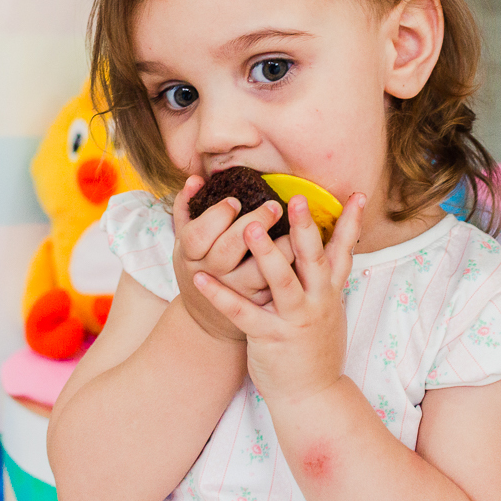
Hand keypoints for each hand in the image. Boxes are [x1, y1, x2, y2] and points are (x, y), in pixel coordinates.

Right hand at [171, 176, 289, 340]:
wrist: (210, 322)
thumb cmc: (199, 269)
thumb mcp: (186, 243)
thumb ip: (186, 208)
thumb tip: (195, 179)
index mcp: (191, 256)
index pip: (197, 236)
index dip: (215, 217)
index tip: (235, 201)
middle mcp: (214, 275)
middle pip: (227, 251)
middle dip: (250, 224)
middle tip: (274, 205)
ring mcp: (239, 292)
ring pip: (259, 274)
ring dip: (280, 249)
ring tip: (299, 226)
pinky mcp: (262, 306)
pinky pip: (281, 287)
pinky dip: (298, 268)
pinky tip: (314, 248)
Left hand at [193, 192, 365, 402]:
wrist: (312, 396)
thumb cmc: (314, 348)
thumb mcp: (327, 311)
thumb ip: (323, 281)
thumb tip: (321, 248)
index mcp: (329, 293)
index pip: (344, 252)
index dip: (351, 224)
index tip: (358, 194)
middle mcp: (316, 303)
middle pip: (313, 258)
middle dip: (305, 228)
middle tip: (297, 198)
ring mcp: (294, 320)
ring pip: (281, 281)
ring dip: (266, 252)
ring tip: (249, 226)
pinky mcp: (269, 338)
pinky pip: (242, 312)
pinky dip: (219, 295)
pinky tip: (199, 277)